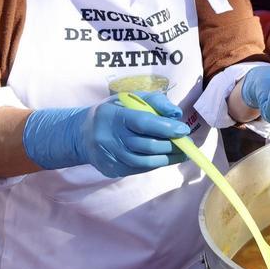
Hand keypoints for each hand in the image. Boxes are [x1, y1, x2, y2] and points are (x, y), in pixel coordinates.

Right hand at [23, 91, 189, 177]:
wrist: (82, 134)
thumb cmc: (114, 113)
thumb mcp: (130, 98)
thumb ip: (155, 101)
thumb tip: (176, 114)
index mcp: (114, 116)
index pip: (142, 123)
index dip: (165, 127)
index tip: (184, 129)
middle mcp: (109, 138)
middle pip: (146, 145)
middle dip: (172, 145)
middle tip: (187, 142)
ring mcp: (110, 157)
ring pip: (145, 161)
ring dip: (168, 158)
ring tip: (182, 152)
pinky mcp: (112, 170)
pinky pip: (140, 169)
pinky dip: (156, 163)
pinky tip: (166, 157)